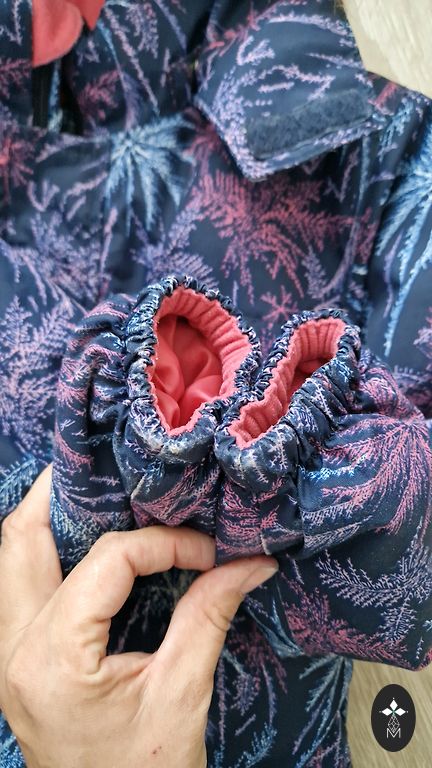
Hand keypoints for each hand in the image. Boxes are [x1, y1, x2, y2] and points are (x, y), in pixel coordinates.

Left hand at [0, 466, 277, 767]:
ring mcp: (8, 656)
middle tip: (111, 469)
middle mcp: (15, 650)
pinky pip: (20, 586)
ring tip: (98, 496)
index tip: (207, 553)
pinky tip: (87, 545)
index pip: (108, 561)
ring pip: (11, 560)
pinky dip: (50, 553)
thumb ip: (208, 616)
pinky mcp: (18, 662)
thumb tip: (248, 562)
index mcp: (53, 659)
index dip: (163, 543)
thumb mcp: (181, 696)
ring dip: (50, 520)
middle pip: (21, 540)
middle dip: (65, 495)